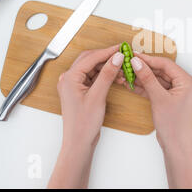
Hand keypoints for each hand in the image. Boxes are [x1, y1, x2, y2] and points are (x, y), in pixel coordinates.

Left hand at [48, 45, 123, 188]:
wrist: (79, 142)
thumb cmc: (83, 124)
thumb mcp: (98, 96)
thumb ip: (107, 74)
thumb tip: (116, 58)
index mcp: (69, 78)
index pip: (91, 58)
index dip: (107, 52)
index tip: (121, 48)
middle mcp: (69, 79)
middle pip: (90, 60)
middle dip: (107, 57)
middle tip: (122, 55)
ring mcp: (74, 85)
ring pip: (92, 68)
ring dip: (107, 67)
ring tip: (122, 69)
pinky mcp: (80, 91)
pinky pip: (93, 77)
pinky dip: (104, 76)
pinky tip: (116, 78)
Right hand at [122, 53, 191, 187]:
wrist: (176, 146)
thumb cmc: (173, 125)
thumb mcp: (158, 98)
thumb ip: (147, 78)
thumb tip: (138, 62)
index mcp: (188, 81)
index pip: (166, 64)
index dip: (149, 59)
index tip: (134, 56)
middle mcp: (186, 84)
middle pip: (162, 71)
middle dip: (145, 68)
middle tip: (129, 63)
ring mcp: (180, 92)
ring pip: (159, 80)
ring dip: (144, 77)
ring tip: (128, 73)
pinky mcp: (173, 99)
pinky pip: (159, 89)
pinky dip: (147, 87)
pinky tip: (133, 84)